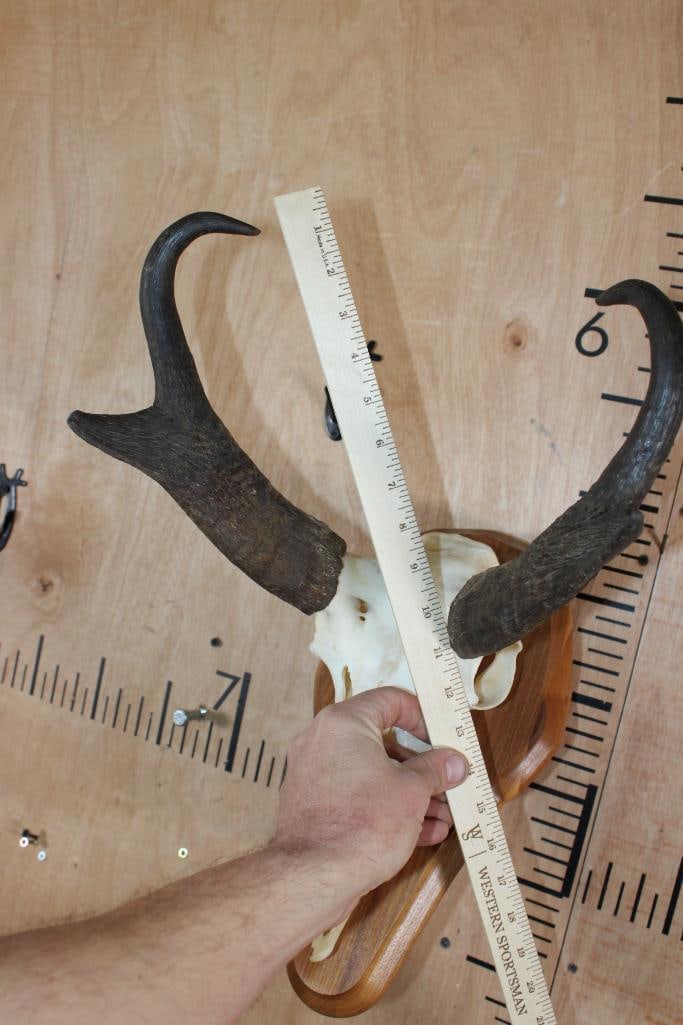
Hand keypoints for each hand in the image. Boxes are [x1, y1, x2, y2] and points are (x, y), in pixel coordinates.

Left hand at [273, 686, 467, 912]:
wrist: (313, 879)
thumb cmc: (362, 825)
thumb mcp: (412, 792)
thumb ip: (435, 770)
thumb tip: (454, 762)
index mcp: (343, 723)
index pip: (390, 700)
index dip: (422, 717)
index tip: (443, 740)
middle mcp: (323, 740)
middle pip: (382, 743)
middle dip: (422, 768)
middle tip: (449, 784)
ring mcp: (315, 773)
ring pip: (372, 774)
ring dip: (410, 793)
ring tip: (443, 818)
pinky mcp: (313, 804)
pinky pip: (356, 796)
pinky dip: (386, 808)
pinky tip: (421, 833)